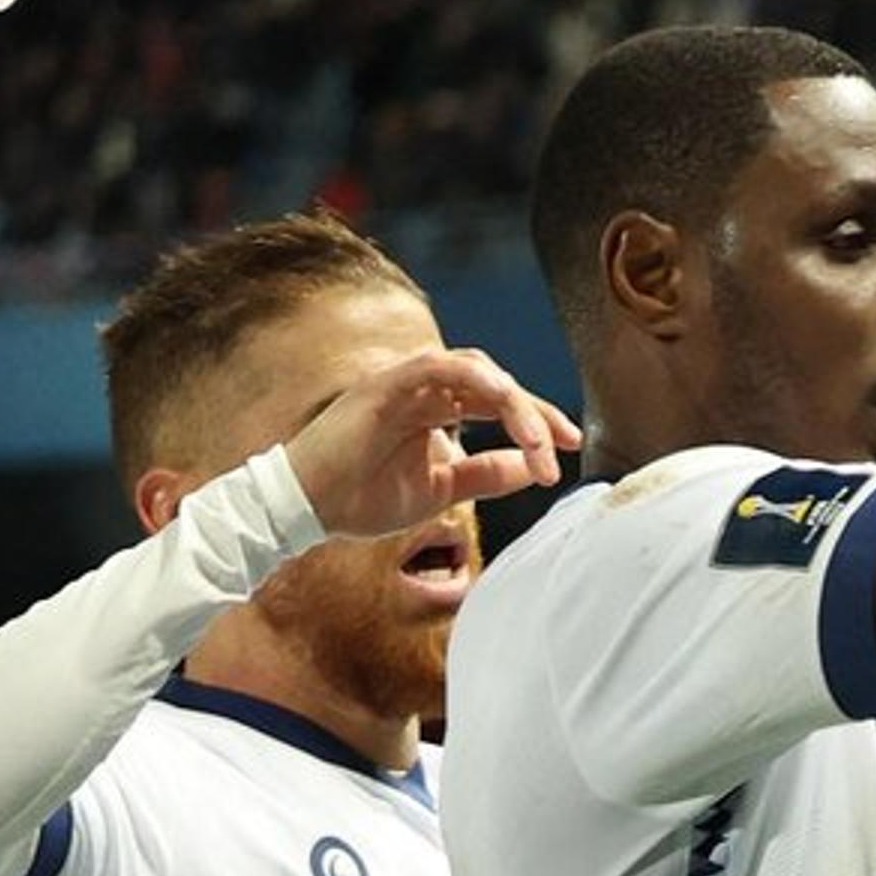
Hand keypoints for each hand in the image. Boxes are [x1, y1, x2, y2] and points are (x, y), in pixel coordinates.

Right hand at [281, 347, 579, 540]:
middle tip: (564, 445)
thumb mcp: (441, 489)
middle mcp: (422, 391)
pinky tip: (502, 402)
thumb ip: (485, 475)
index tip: (569, 447)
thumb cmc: (361, 498)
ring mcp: (402, 384)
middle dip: (535, 413)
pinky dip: (474, 379)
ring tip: (538, 441)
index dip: (536, 422)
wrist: (306, 509)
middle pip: (494, 384)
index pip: (497, 403)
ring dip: (513, 402)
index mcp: (434, 410)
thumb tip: (533, 469)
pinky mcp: (382, 386)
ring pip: (474, 371)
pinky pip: (434, 366)